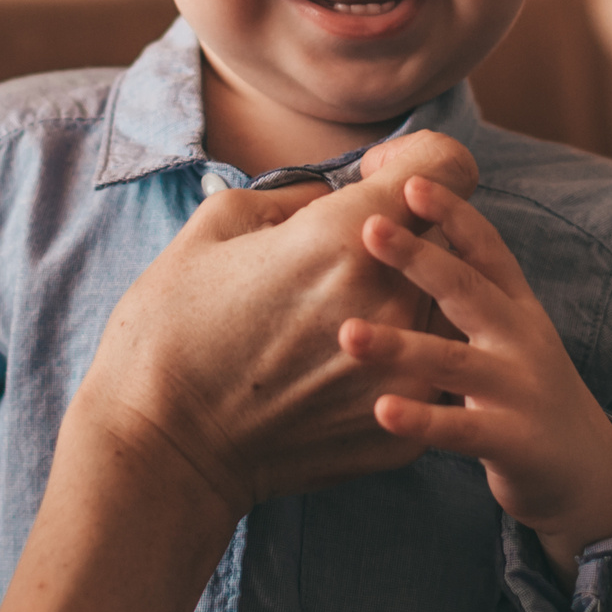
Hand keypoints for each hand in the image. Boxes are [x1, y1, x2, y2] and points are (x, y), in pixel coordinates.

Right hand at [71, 131, 480, 518]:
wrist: (162, 450)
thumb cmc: (172, 330)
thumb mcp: (215, 227)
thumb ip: (293, 194)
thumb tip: (334, 192)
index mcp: (347, 238)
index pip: (447, 167)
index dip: (412, 162)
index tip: (371, 183)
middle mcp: (393, 301)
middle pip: (448, 242)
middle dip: (406, 237)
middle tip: (343, 262)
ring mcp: (406, 374)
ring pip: (448, 312)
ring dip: (409, 304)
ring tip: (340, 323)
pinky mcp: (407, 435)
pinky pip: (429, 378)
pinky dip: (397, 367)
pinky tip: (334, 374)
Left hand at [337, 174, 611, 576]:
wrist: (587, 470)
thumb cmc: (522, 390)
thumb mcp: (504, 332)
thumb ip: (461, 292)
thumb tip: (396, 237)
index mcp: (515, 306)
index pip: (486, 249)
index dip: (453, 213)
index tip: (413, 181)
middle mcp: (521, 338)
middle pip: (467, 289)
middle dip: (419, 257)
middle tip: (369, 228)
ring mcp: (519, 389)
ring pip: (454, 360)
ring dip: (400, 345)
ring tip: (348, 334)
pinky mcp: (515, 442)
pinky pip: (459, 431)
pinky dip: (421, 420)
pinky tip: (382, 409)